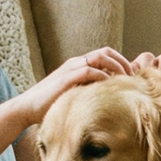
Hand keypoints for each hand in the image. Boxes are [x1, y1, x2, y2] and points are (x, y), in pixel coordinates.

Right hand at [9, 46, 131, 124]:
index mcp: (78, 64)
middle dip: (122, 62)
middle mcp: (76, 62)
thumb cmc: (51, 105)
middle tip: (133, 77)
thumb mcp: (74, 95)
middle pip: (105, 52)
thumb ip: (88, 91)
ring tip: (125, 80)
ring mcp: (70, 68)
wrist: (27, 108)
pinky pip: (89, 71)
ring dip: (116, 67)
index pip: (105, 54)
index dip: (121, 61)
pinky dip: (102, 76)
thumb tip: (109, 99)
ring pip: (99, 57)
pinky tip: (110, 86)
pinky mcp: (66, 78)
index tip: (132, 75)